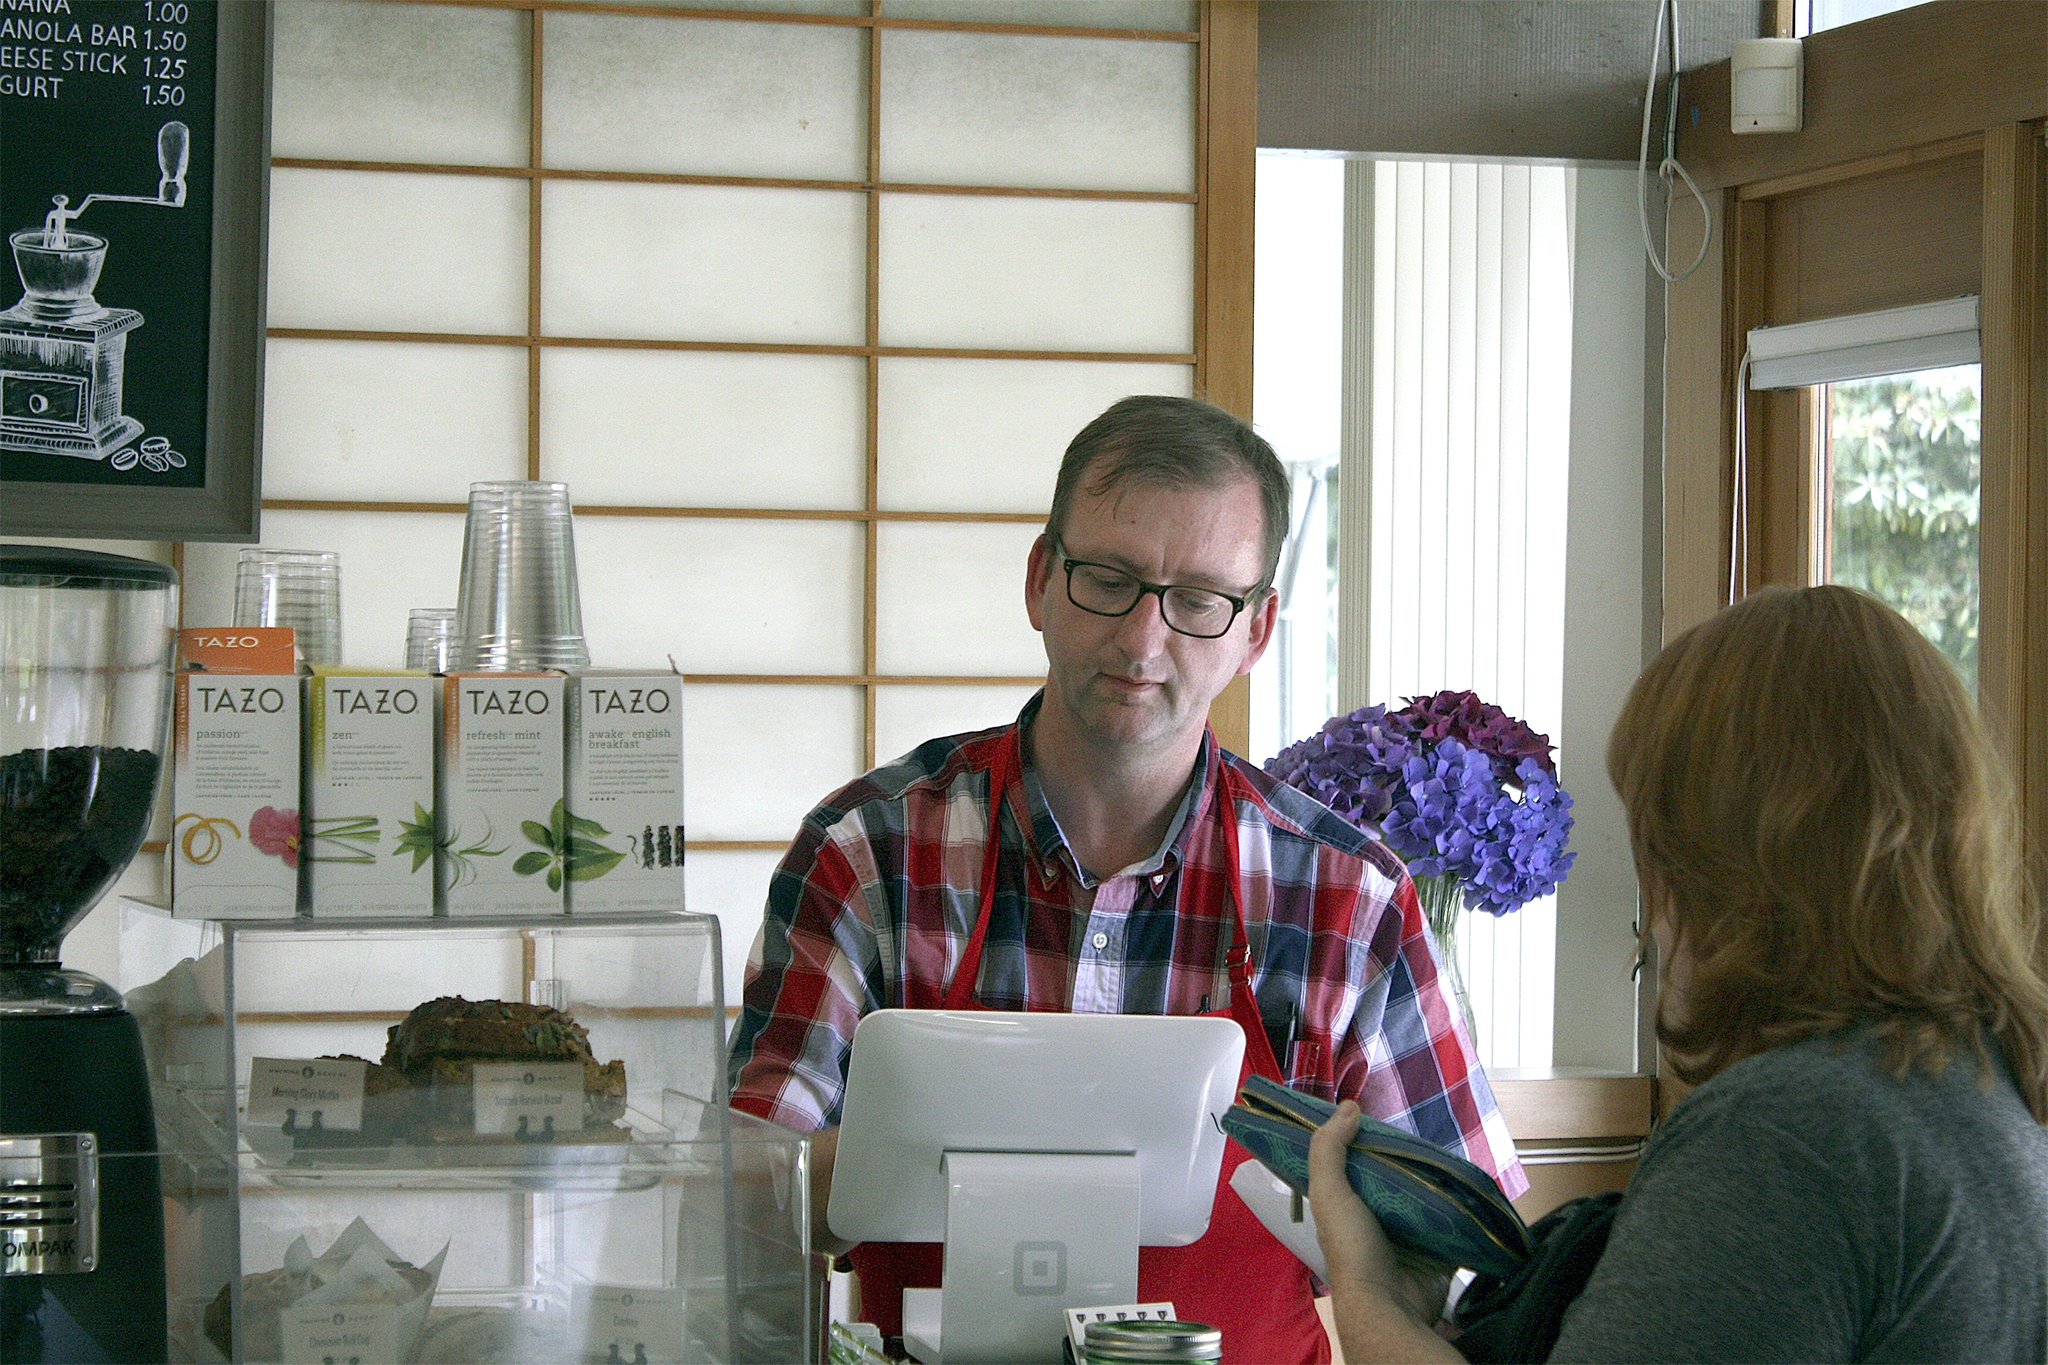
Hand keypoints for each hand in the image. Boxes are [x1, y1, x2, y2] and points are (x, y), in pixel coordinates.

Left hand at [1309, 1102, 1458, 1360]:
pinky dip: (1461, 1208)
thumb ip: (1330, 1149)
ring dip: (1436, 1182)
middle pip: (1393, 1179)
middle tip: (1425, 1133)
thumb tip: (1348, 1106)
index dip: (1362, 1143)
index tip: (1379, 1117)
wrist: (1389, 1303)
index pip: (1353, 1166)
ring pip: (1425, 1198)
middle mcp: (1375, 1217)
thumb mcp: (1330, 1192)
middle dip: (1407, 1160)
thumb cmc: (1352, 1247)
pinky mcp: (1437, 1250)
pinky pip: (1452, 1223)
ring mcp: (1408, 1235)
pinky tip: (1470, 1185)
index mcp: (1345, 1205)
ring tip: (1451, 1153)